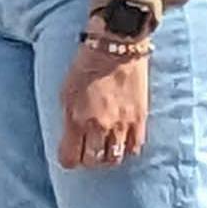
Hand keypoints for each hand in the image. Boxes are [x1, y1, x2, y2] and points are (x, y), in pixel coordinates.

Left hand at [57, 37, 152, 169]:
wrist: (117, 45)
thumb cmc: (86, 66)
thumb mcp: (66, 93)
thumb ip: (68, 119)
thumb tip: (70, 138)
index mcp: (76, 120)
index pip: (70, 159)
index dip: (69, 159)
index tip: (71, 153)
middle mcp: (99, 125)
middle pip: (93, 162)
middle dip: (88, 160)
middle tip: (89, 150)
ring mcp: (121, 122)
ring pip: (115, 158)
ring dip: (108, 157)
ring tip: (107, 148)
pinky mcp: (140, 116)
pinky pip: (136, 146)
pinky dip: (128, 148)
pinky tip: (124, 140)